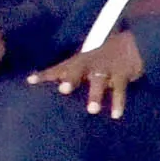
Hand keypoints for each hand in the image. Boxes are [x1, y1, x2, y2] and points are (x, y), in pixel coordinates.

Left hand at [31, 34, 146, 116]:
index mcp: (76, 63)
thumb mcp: (80, 63)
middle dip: (71, 79)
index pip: (58, 68)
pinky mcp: (122, 74)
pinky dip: (118, 102)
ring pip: (100, 81)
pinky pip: (120, 90)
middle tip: (64, 90)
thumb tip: (31, 82)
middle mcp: (89, 65)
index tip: (31, 82)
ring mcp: (106, 69)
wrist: (128, 45)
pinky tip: (115, 115)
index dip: (45, 74)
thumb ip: (61, 73)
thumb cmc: (98, 60)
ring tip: (92, 110)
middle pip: (78, 70)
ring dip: (96, 95)